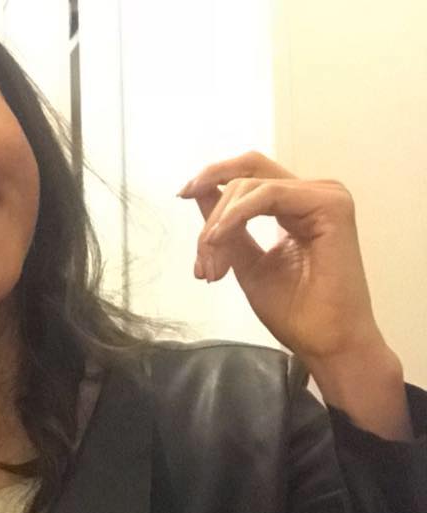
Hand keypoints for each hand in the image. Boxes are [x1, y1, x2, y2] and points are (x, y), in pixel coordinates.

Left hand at [178, 150, 387, 363]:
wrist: (325, 343)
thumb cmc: (295, 312)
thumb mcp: (245, 263)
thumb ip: (227, 229)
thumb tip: (200, 194)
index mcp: (296, 205)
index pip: (249, 175)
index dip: (212, 179)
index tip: (182, 195)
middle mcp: (313, 194)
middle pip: (248, 169)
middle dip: (210, 198)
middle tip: (198, 250)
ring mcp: (325, 196)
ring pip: (250, 185)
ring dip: (218, 223)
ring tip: (212, 267)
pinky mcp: (331, 206)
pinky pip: (268, 195)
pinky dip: (235, 216)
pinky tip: (220, 239)